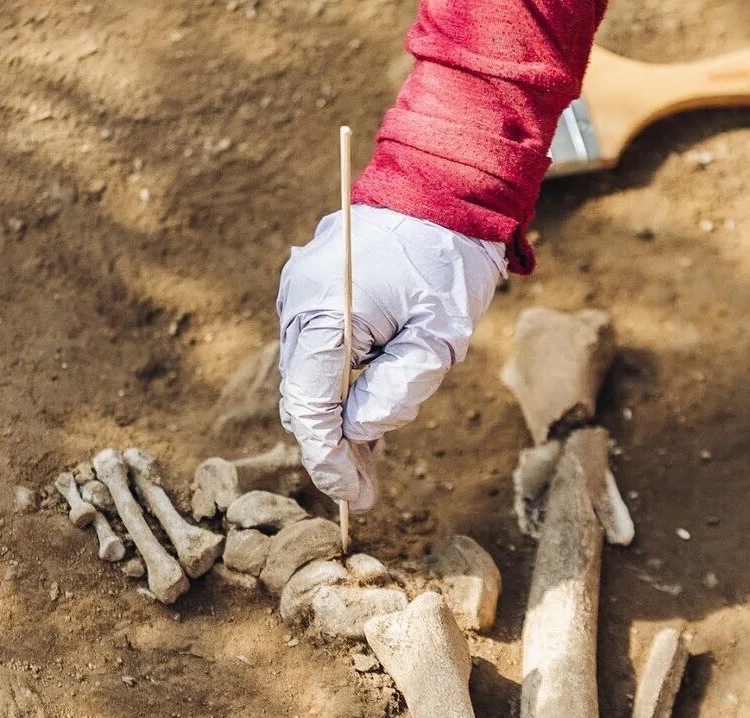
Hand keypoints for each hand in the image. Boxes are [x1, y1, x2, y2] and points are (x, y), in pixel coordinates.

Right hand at [276, 205, 505, 511]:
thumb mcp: (441, 334)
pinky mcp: (316, 294)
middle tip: (368, 490)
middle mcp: (299, 305)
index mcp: (322, 313)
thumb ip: (399, 389)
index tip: (355, 498)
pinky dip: (341, 387)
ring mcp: (302, 296)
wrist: (446, 186)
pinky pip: (321, 354)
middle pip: (304, 398)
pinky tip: (368, 416)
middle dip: (335, 447)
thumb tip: (360, 431)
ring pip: (312, 379)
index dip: (329, 461)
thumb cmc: (450, 257)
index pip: (309, 408)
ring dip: (340, 419)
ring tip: (373, 460)